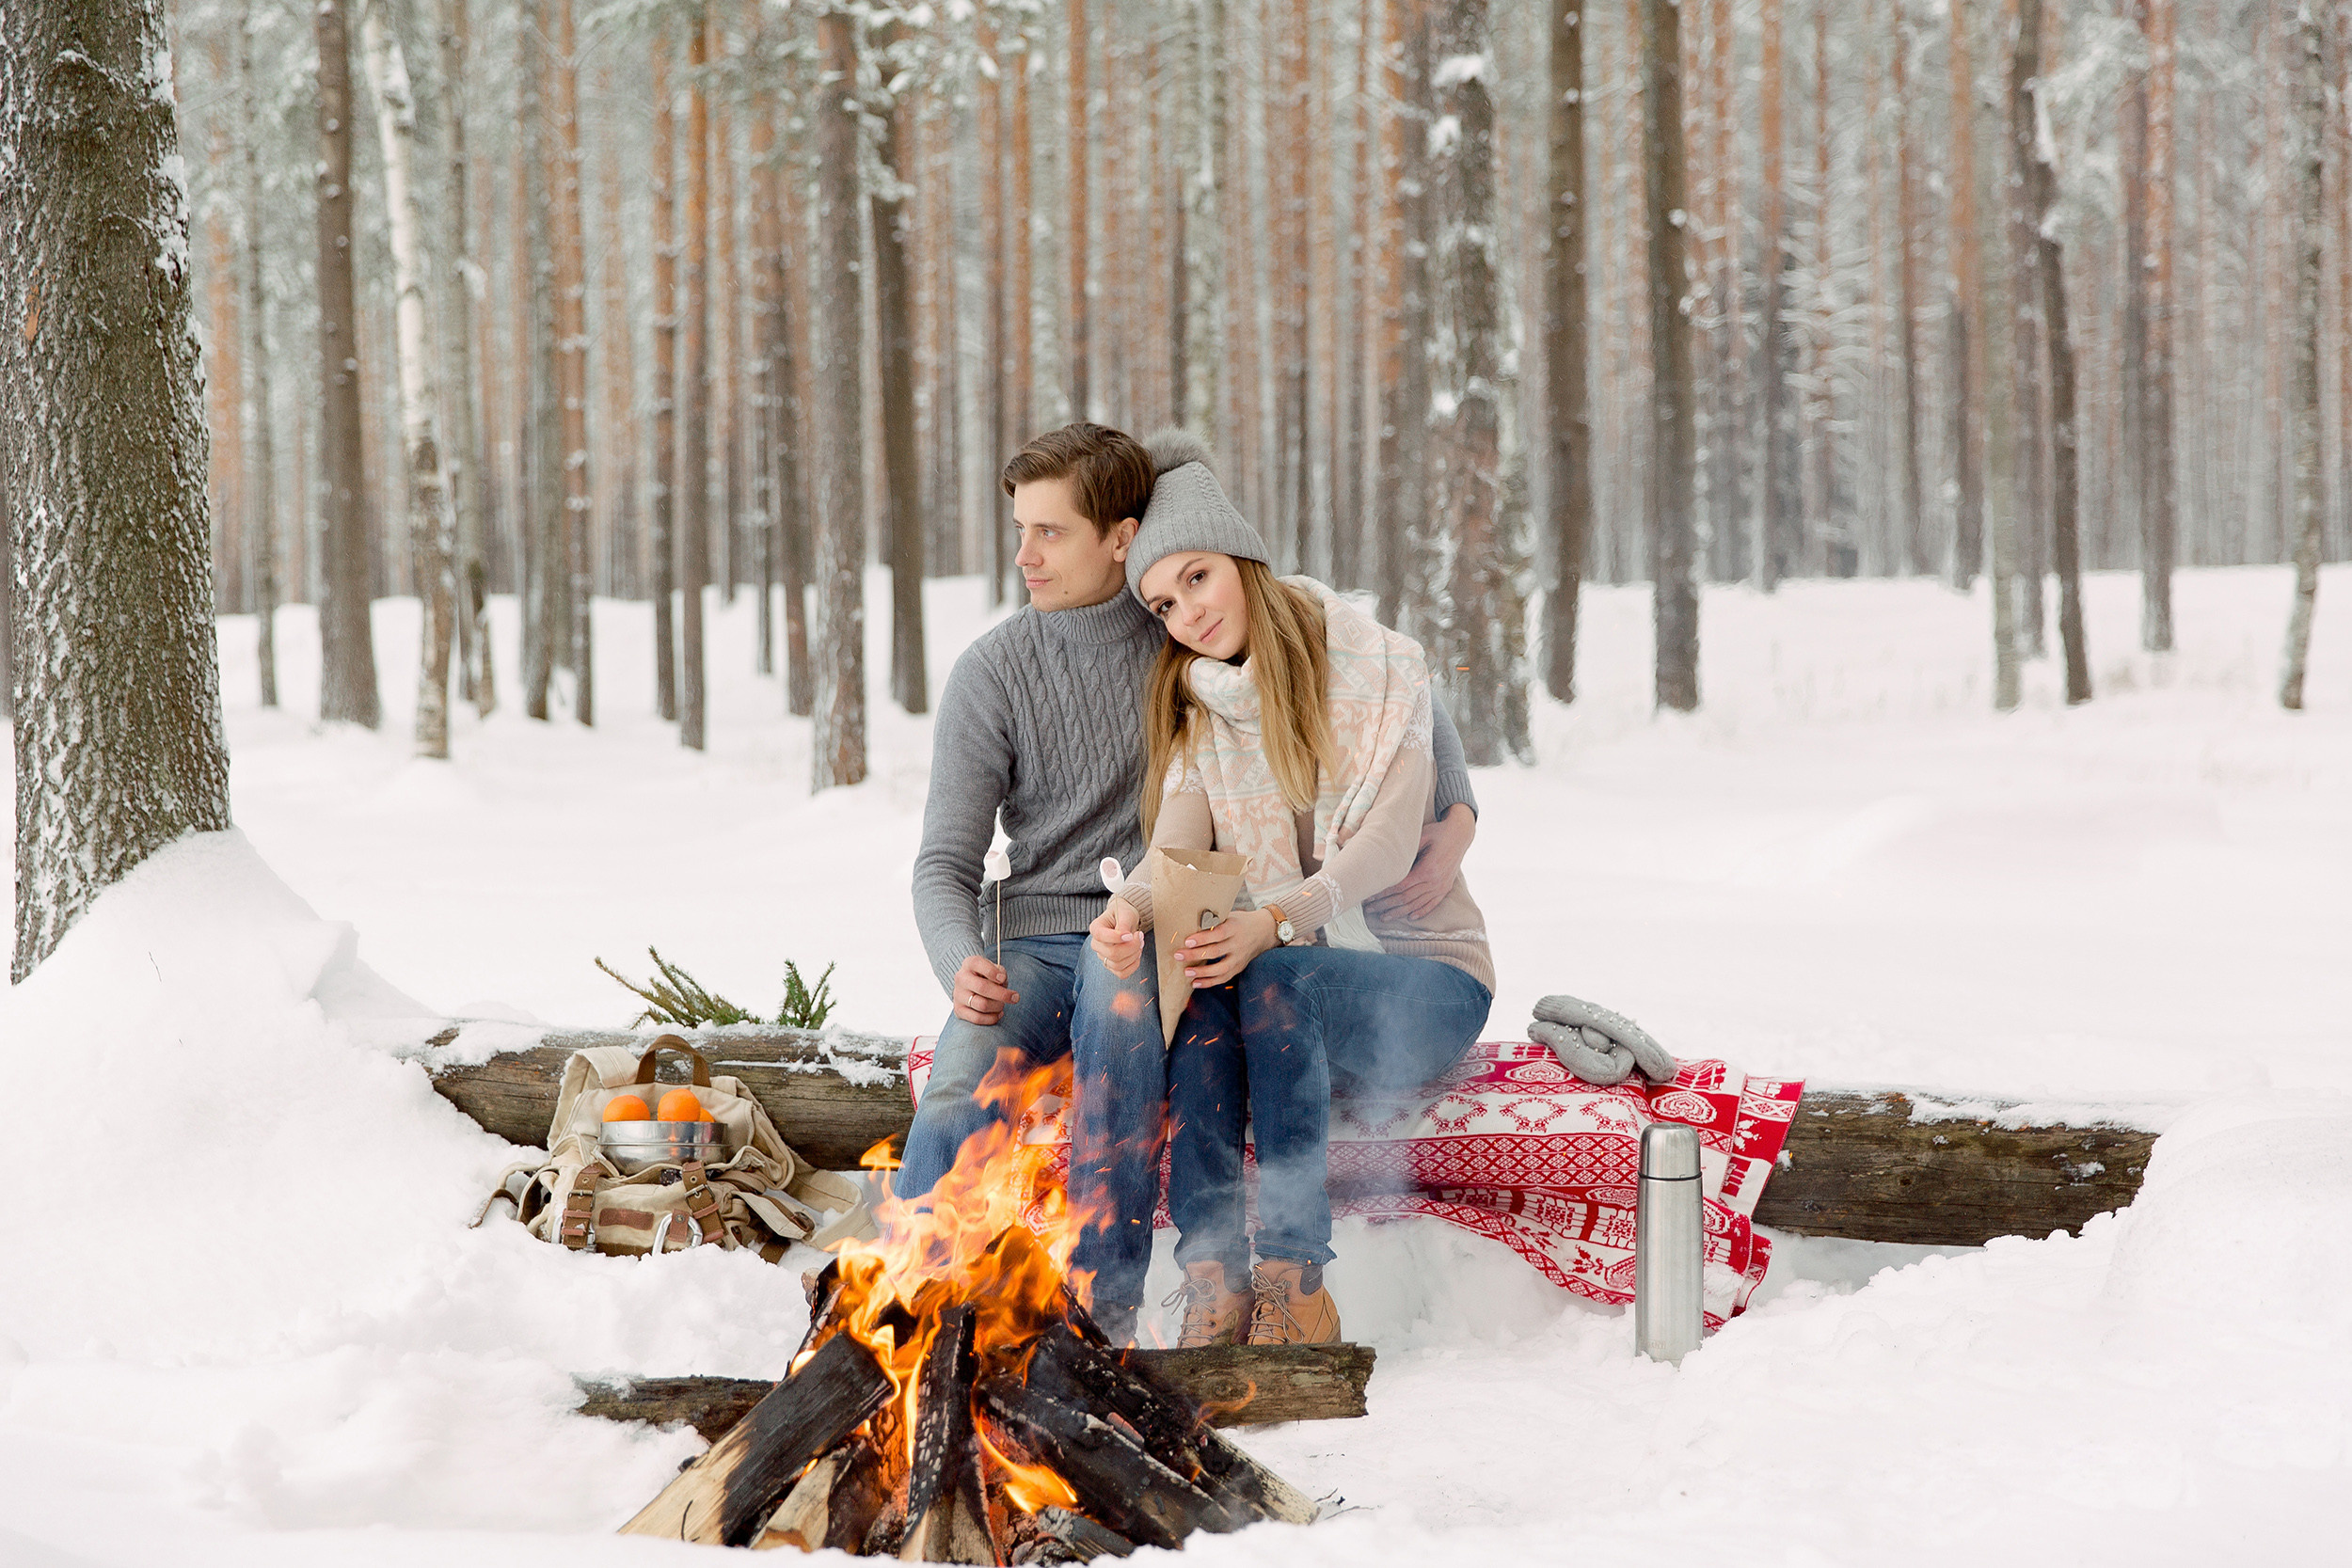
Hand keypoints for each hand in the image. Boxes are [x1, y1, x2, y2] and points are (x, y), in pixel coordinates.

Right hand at [951, 954, 1018, 1025]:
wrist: (972, 988)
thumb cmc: (988, 977)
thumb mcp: (995, 970)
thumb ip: (1000, 973)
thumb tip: (1001, 983)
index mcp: (969, 963)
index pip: (978, 964)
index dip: (993, 972)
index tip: (1003, 979)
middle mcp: (961, 978)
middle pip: (982, 987)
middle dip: (1002, 994)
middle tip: (1015, 998)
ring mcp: (958, 995)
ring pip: (982, 1005)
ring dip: (998, 1006)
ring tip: (1002, 1005)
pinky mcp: (959, 1010)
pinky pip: (977, 1018)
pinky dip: (992, 1018)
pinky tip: (998, 1013)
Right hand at [1090, 899, 1145, 978]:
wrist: (1126, 920)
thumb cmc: (1124, 914)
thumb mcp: (1125, 914)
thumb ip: (1124, 924)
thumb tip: (1126, 937)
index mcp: (1096, 928)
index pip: (1100, 935)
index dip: (1116, 937)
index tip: (1130, 934)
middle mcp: (1096, 944)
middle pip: (1112, 953)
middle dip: (1132, 947)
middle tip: (1140, 936)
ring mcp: (1103, 956)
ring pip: (1118, 965)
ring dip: (1134, 955)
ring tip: (1140, 943)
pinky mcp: (1111, 965)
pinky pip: (1122, 973)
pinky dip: (1133, 966)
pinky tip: (1137, 954)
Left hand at [1179, 908, 1278, 988]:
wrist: (1264, 931)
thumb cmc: (1240, 921)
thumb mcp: (1230, 916)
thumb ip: (1214, 921)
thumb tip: (1187, 922)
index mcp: (1235, 927)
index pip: (1218, 934)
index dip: (1203, 938)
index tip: (1187, 941)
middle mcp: (1238, 944)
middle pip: (1216, 952)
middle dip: (1195, 955)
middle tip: (1178, 956)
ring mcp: (1239, 958)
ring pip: (1220, 969)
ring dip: (1202, 972)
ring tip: (1186, 972)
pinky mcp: (1239, 968)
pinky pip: (1224, 978)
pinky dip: (1209, 982)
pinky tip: (1195, 983)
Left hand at [1366, 803, 1475, 922]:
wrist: (1460, 834)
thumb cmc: (1437, 833)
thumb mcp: (1420, 837)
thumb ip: (1405, 851)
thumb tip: (1384, 861)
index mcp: (1427, 869)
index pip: (1400, 886)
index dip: (1383, 893)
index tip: (1369, 896)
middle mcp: (1435, 881)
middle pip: (1405, 898)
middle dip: (1386, 905)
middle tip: (1369, 910)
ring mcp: (1441, 886)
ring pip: (1416, 904)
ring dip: (1399, 912)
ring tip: (1384, 917)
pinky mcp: (1445, 888)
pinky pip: (1432, 904)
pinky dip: (1420, 912)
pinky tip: (1410, 917)